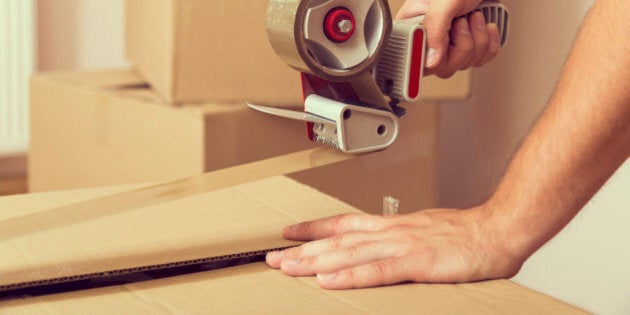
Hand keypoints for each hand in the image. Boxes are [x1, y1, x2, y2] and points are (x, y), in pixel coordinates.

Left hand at [266, 207, 521, 288]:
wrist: (498, 230)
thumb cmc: (466, 234)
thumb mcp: (424, 231)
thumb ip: (399, 239)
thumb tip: (380, 249)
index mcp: (392, 225)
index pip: (343, 224)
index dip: (314, 228)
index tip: (289, 232)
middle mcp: (390, 232)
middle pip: (337, 241)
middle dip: (302, 250)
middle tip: (272, 257)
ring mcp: (402, 246)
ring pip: (349, 254)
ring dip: (315, 262)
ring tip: (287, 268)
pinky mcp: (417, 263)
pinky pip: (377, 272)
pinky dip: (350, 276)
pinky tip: (329, 281)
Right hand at [397, 0, 502, 77]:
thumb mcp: (444, 2)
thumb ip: (434, 29)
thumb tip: (430, 61)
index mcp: (412, 25)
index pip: (413, 59)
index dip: (430, 58)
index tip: (442, 46)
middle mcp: (428, 38)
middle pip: (441, 68)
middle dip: (461, 46)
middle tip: (461, 21)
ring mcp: (449, 44)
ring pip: (463, 65)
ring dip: (477, 40)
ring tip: (474, 16)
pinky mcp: (469, 46)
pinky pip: (480, 60)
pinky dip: (489, 44)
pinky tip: (486, 26)